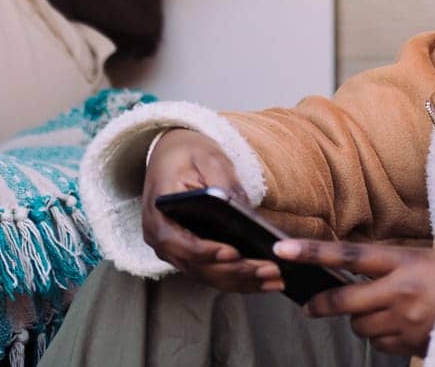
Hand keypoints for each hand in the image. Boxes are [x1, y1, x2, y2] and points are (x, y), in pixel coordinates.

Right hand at [142, 129, 283, 293]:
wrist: (171, 153)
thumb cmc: (189, 153)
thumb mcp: (208, 158)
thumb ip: (224, 183)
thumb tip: (247, 213)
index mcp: (158, 215)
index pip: (179, 242)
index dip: (206, 252)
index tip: (234, 253)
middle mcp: (162, 240)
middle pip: (198, 266)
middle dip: (235, 272)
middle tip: (268, 269)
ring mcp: (175, 251)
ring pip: (209, 275)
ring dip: (243, 281)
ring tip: (275, 280)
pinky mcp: (191, 255)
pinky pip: (214, 273)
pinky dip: (240, 280)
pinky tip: (267, 281)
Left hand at [277, 240, 434, 356]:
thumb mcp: (422, 258)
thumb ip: (388, 266)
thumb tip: (349, 272)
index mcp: (404, 261)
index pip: (348, 255)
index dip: (313, 253)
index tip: (283, 250)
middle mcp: (401, 291)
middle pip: (344, 301)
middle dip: (321, 306)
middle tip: (308, 307)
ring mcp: (406, 321)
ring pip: (361, 327)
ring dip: (361, 320)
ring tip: (380, 310)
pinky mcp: (411, 344)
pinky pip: (379, 344)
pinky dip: (381, 336)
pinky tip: (398, 325)